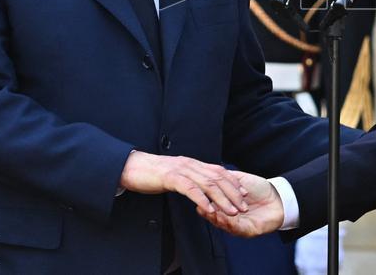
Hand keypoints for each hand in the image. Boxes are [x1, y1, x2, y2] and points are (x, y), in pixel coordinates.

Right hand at [119, 152, 248, 216]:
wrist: (131, 166)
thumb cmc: (152, 173)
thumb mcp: (175, 174)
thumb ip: (189, 178)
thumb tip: (201, 188)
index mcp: (193, 163)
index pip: (218, 171)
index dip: (233, 182)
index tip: (244, 194)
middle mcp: (190, 164)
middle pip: (217, 178)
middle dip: (233, 193)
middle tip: (243, 207)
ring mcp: (181, 170)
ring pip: (207, 184)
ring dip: (222, 199)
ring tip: (231, 211)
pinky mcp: (170, 177)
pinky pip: (190, 189)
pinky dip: (201, 200)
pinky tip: (209, 209)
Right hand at [198, 170, 283, 237]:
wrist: (279, 195)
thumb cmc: (259, 188)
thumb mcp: (239, 180)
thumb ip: (225, 178)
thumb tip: (209, 173)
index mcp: (227, 205)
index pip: (213, 204)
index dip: (206, 200)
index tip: (198, 194)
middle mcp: (231, 217)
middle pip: (215, 216)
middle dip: (207, 211)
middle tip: (200, 206)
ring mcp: (238, 225)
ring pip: (223, 224)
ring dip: (215, 218)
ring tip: (209, 212)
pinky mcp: (247, 231)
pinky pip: (236, 228)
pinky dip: (228, 224)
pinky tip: (222, 218)